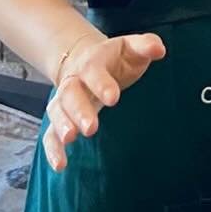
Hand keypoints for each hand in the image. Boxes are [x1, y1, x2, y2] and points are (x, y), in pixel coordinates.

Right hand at [43, 32, 165, 171]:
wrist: (85, 61)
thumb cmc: (116, 59)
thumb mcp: (130, 48)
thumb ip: (145, 46)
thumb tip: (160, 50)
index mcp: (92, 62)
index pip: (94, 70)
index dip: (102, 84)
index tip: (113, 98)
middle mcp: (74, 81)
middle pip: (71, 94)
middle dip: (80, 110)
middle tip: (91, 127)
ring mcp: (64, 101)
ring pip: (57, 112)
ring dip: (62, 126)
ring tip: (70, 139)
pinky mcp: (60, 120)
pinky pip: (50, 134)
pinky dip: (52, 149)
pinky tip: (60, 165)